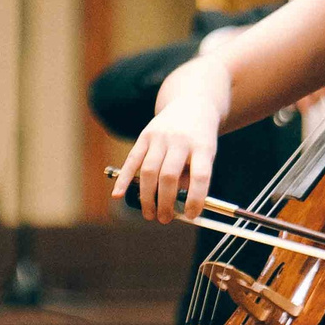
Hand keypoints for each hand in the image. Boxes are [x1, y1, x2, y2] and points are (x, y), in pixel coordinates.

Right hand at [113, 92, 221, 223]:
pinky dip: (123, 179)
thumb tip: (173, 203)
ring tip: (149, 214)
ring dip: (146, 196)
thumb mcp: (206, 155)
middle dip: (164, 202)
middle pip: (168, 176)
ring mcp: (160, 137)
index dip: (195, 198)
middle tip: (164, 219)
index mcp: (202, 146)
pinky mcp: (144, 136)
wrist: (192, 105)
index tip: (190, 214)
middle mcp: (180, 140)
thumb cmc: (200, 138)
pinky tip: (118, 195)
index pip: (200, 175)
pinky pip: (132, 160)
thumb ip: (192, 176)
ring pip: (148, 171)